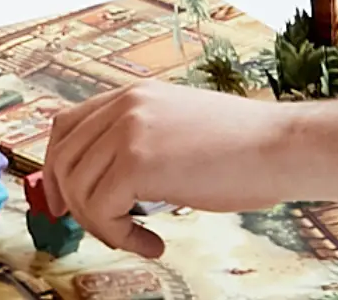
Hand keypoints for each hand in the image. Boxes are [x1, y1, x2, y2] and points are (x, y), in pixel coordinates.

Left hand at [47, 84, 337, 258]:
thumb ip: (142, 140)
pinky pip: (102, 211)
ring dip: (101, 225)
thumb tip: (110, 180)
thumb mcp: (181, 127)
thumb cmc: (247, 147)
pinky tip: (152, 243)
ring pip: (78, 189)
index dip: (56, 167)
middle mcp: (125, 106)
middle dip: (69, 201)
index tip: (63, 199)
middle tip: (95, 229)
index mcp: (134, 95)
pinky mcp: (136, 162)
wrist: (281, 146)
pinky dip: (120, 237)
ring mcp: (128, 131)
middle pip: (63, 157)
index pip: (67, 125)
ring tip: (135, 238)